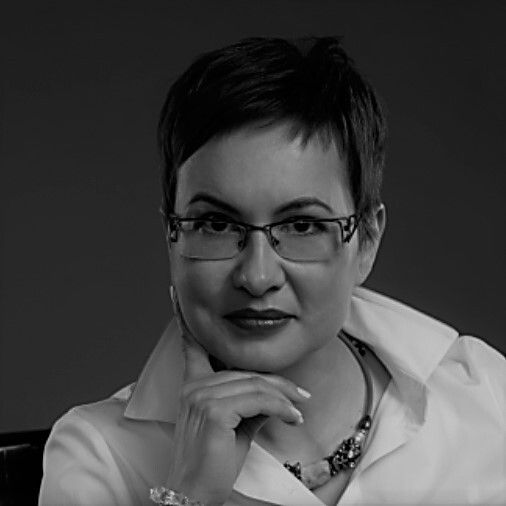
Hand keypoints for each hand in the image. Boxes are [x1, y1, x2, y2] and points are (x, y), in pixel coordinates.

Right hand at [166, 288, 308, 505]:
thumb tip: (278, 395)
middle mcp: (194, 385)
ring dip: (284, 397)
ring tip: (299, 411)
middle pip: (245, 370)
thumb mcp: (236, 425)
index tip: (175, 294)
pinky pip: (258, 400)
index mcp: (193, 384)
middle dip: (277, 383)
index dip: (183, 321)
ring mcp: (201, 395)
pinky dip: (281, 408)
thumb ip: (251, 402)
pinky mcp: (213, 410)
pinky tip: (292, 418)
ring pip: (255, 384)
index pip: (191, 346)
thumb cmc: (214, 460)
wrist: (196, 493)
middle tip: (300, 396)